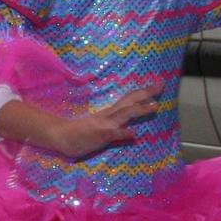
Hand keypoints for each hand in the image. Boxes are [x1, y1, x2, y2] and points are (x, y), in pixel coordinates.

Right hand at [7, 87, 157, 159]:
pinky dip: (124, 133)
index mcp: (109, 113)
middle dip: (145, 93)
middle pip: (129, 102)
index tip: (157, 84)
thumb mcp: (100, 127)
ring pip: (124, 114)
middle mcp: (109, 116)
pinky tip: (134, 133)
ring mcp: (105, 124)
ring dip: (139, 109)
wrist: (60, 136)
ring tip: (154, 105)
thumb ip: (115, 129)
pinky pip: (113, 134)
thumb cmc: (78, 133)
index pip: (128, 99)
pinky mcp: (100, 135)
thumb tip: (130, 130)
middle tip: (160, 85)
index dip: (142, 92)